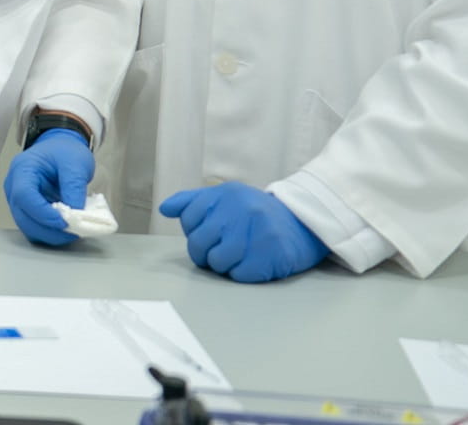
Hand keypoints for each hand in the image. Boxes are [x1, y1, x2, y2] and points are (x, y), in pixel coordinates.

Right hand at [4, 128, 94, 246]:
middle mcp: (13, 186)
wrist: (60, 148)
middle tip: (73, 232)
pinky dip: (49, 233)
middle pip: (22, 216)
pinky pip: (33, 227)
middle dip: (47, 229)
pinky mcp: (26, 210)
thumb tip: (76, 216)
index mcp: (22, 169)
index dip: (43, 213)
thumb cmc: (65, 151)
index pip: (24, 195)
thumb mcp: (75, 163)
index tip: (65, 222)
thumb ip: (74, 188)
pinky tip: (65, 231)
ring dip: (49, 234)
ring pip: (26, 226)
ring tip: (72, 232)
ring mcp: (17, 200)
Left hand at [159, 182, 329, 282]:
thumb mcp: (224, 199)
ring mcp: (258, 230)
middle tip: (218, 252)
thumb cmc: (255, 216)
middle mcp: (241, 208)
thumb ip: (191, 202)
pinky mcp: (272, 253)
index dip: (194, 231)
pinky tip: (253, 262)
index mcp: (225, 193)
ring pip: (218, 261)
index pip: (189, 218)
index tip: (211, 232)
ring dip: (223, 265)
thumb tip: (164, 208)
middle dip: (204, 254)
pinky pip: (239, 275)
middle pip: (200, 242)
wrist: (303, 224)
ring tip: (237, 256)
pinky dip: (241, 274)